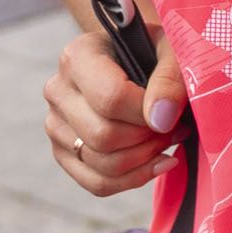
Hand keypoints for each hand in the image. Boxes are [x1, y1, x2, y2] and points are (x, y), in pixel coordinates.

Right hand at [44, 26, 187, 198]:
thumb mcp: (171, 49)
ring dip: (145, 159)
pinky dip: (134, 179)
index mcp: (77, 57)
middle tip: (175, 127)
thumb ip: (170, 78)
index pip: (110, 99)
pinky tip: (159, 163)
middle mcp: (58, 91)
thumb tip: (160, 119)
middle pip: (103, 136)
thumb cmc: (156, 51)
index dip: (148, 114)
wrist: (138, 57)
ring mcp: (56, 124)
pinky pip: (97, 183)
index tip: (172, 113)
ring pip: (101, 164)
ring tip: (168, 139)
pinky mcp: (65, 153)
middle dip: (148, 139)